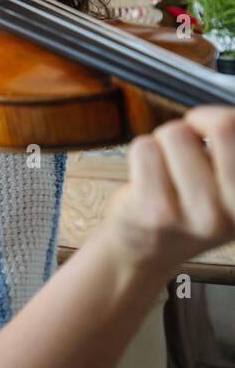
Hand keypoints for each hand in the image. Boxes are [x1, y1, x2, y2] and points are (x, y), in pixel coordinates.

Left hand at [104, 106, 234, 273]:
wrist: (146, 249)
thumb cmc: (190, 203)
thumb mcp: (226, 182)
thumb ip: (230, 148)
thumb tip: (225, 118)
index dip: (219, 119)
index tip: (211, 130)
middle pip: (224, 125)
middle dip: (197, 123)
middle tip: (186, 144)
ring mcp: (201, 215)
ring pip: (176, 134)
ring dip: (163, 143)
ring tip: (165, 169)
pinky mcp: (158, 213)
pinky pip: (145, 149)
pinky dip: (141, 152)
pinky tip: (146, 178)